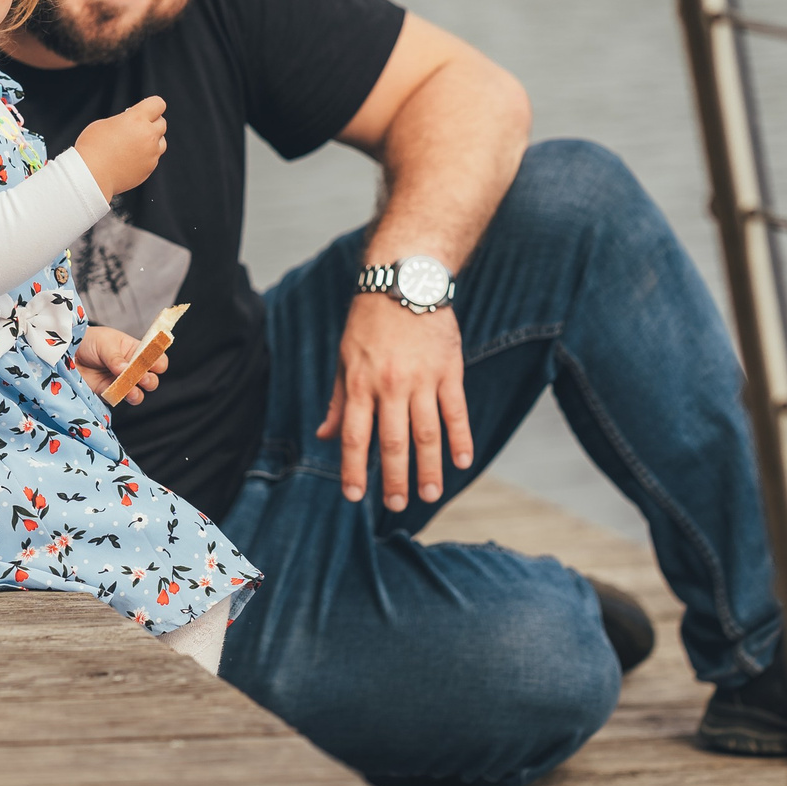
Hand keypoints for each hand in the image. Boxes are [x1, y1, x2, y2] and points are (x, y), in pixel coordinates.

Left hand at [73, 325, 166, 405]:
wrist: (65, 352)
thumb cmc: (87, 340)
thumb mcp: (104, 344)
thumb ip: (116, 358)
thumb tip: (126, 370)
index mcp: (134, 350)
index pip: (155, 358)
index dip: (157, 362)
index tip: (152, 364)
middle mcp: (131, 367)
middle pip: (151, 378)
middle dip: (149, 380)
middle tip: (142, 377)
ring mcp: (120, 381)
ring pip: (138, 392)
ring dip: (137, 392)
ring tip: (131, 390)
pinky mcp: (108, 392)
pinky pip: (119, 398)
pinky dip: (120, 397)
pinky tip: (116, 392)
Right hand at [74, 96, 166, 196]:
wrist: (91, 176)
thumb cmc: (92, 149)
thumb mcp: (105, 124)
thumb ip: (124, 121)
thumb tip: (130, 124)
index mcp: (136, 119)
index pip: (158, 104)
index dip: (152, 105)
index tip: (147, 109)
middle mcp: (148, 135)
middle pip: (162, 122)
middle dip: (152, 123)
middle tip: (138, 127)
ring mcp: (151, 153)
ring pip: (161, 142)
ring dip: (152, 140)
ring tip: (134, 144)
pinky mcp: (149, 168)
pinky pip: (153, 158)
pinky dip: (146, 157)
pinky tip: (130, 159)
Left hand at [317, 293, 472, 510]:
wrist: (405, 280)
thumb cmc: (369, 322)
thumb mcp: (345, 358)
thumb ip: (339, 401)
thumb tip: (324, 435)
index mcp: (360, 383)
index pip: (355, 436)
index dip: (354, 469)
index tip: (355, 496)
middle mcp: (391, 385)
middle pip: (393, 441)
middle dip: (395, 477)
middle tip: (398, 505)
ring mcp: (423, 378)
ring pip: (427, 432)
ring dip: (428, 467)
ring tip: (429, 494)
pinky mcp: (450, 370)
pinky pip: (457, 410)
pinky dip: (461, 438)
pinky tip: (462, 462)